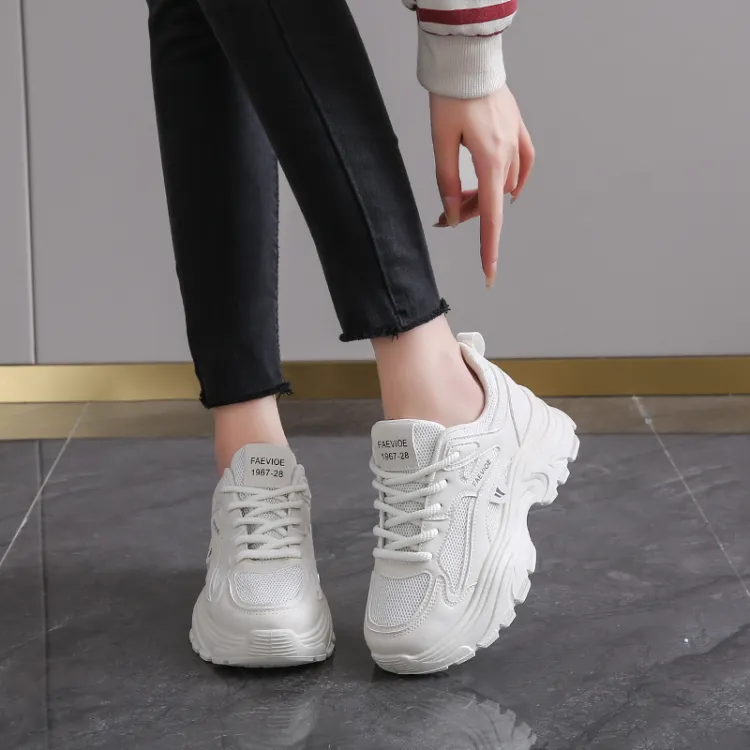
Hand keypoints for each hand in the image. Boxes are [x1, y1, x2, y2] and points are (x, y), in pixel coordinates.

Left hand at [430, 86, 534, 286]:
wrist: (468, 61)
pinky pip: (523, 165)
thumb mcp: (440, 144)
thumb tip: (454, 216)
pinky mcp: (519, 130)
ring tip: (459, 192)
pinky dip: (512, 182)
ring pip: (502, 186)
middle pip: (492, 202)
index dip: (488, 249)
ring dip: (482, 195)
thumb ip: (447, 184)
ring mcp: (517, 142)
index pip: (490, 217)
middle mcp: (509, 155)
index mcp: (490, 160)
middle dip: (469, 213)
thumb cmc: (451, 98)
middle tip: (445, 213)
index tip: (489, 274)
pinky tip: (505, 191)